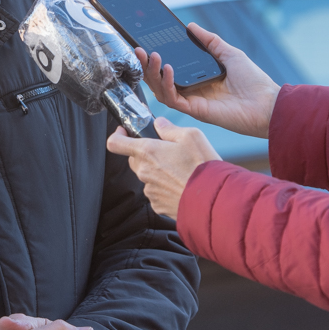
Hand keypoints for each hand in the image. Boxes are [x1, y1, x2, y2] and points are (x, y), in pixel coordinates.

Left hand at [106, 117, 221, 219]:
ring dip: (157, 171)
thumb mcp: (191, 136)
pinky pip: (155, 192)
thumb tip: (159, 124)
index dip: (118, 135)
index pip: (115, 143)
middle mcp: (144, 172)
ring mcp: (149, 190)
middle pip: (134, 159)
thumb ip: (170, 128)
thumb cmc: (202, 166)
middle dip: (146, 153)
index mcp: (147, 152)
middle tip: (166, 151)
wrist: (213, 200)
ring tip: (180, 171)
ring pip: (146, 176)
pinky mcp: (157, 205)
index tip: (125, 132)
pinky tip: (181, 185)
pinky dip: (165, 187)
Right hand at [137, 24, 279, 137]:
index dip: (156, 59)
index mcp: (198, 78)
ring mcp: (192, 101)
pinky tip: (168, 69)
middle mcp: (192, 90)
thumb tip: (190, 26)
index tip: (147, 44)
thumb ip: (209, 41)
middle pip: (160, 80)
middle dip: (147, 65)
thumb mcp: (229, 53)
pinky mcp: (195, 110)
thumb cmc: (254, 81)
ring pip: (161, 90)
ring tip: (151, 56)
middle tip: (139, 49)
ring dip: (153, 73)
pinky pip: (173, 99)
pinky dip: (167, 84)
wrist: (267, 103)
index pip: (170, 68)